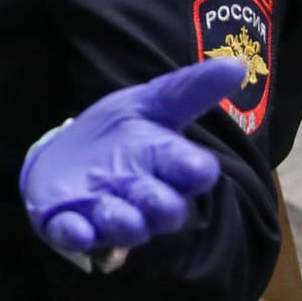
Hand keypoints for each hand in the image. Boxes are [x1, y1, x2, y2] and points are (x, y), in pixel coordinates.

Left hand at [19, 58, 247, 263]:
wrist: (63, 156)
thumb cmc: (117, 136)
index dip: (195, 172)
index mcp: (166, 166)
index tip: (196, 168)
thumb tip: (237, 64)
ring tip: (114, 212)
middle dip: (161, 205)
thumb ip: (189, 90)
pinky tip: (71, 226)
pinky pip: (76, 236)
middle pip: (165, 209)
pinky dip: (75, 233)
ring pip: (125, 227)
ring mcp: (107, 215)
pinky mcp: (71, 227)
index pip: (193, 173)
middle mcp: (143, 197)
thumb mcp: (146, 105)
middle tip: (153, 197)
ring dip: (121, 221)